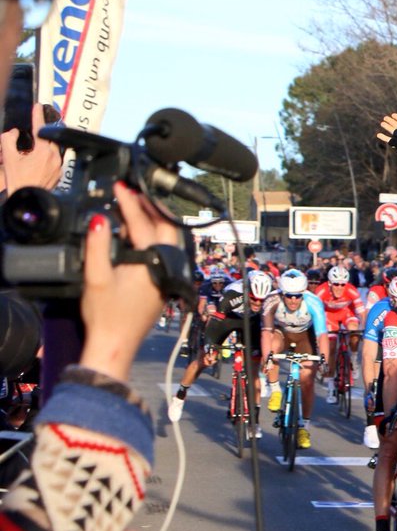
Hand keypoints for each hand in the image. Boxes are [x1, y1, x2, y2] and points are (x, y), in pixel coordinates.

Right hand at [0, 104, 63, 193]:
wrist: (28, 198)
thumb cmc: (18, 180)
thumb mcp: (8, 157)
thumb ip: (9, 140)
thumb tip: (14, 133)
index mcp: (43, 152)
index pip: (41, 129)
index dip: (37, 115)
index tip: (38, 106)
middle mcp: (54, 158)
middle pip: (50, 139)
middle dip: (42, 133)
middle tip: (36, 127)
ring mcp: (59, 167)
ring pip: (53, 150)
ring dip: (44, 146)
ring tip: (33, 148)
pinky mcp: (59, 174)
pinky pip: (55, 160)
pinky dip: (47, 157)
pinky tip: (37, 161)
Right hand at [79, 183, 178, 381]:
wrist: (116, 344)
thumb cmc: (106, 316)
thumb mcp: (95, 277)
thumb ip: (97, 245)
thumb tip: (99, 219)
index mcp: (153, 261)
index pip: (143, 223)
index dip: (130, 202)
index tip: (121, 186)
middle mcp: (167, 265)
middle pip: (166, 226)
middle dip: (150, 206)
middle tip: (133, 192)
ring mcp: (168, 273)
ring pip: (168, 238)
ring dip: (153, 220)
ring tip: (134, 207)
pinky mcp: (164, 280)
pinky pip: (164, 250)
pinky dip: (153, 236)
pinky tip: (136, 233)